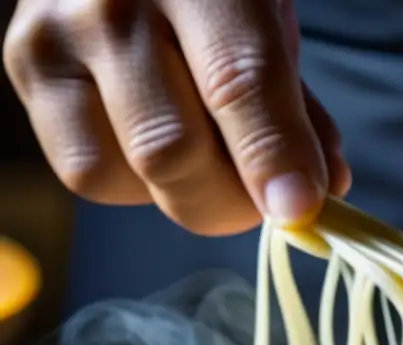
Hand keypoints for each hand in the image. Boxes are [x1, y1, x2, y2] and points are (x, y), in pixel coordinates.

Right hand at [3, 0, 349, 234]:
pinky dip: (138, 184)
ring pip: (130, 171)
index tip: (298, 209)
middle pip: (172, 149)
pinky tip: (156, 144)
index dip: (272, 157)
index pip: (238, 80)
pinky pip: (90, 171)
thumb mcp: (268, 27)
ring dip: (188, 193)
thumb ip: (293, 109)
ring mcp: (56, 37)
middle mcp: (113, 3)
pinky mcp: (26, 70)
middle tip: (263, 201)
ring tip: (209, 158)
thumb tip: (316, 191)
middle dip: (232, 201)